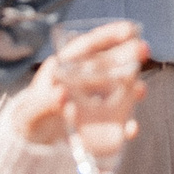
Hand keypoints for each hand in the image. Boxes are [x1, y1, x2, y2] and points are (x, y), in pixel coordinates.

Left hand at [9, 21, 146, 143]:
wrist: (32, 144)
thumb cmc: (30, 119)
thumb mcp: (29, 113)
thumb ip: (42, 104)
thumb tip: (61, 94)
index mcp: (64, 67)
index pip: (87, 46)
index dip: (109, 35)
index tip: (129, 29)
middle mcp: (84, 79)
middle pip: (109, 63)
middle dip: (128, 55)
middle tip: (144, 49)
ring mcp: (96, 100)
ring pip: (119, 88)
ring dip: (133, 87)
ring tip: (141, 91)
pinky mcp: (102, 122)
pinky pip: (119, 120)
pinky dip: (128, 124)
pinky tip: (131, 129)